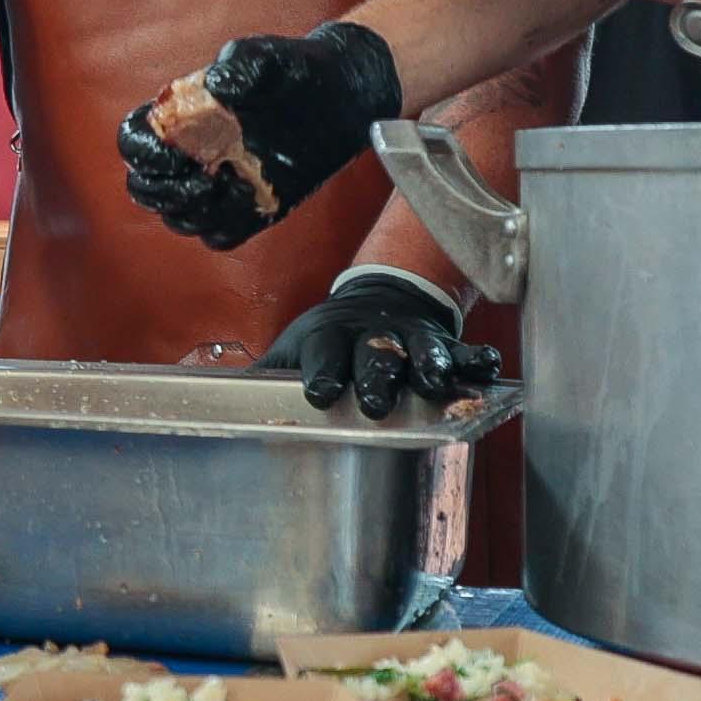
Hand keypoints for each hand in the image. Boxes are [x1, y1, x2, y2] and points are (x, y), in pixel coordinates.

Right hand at [115, 22, 405, 250]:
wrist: (340, 94)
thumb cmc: (294, 69)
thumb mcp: (266, 57)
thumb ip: (240, 64)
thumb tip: (217, 85)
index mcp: (182, 118)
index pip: (135, 142)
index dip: (142, 153)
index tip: (171, 152)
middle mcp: (194, 154)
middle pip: (147, 187)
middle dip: (161, 190)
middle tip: (199, 179)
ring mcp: (220, 184)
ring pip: (178, 217)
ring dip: (187, 211)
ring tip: (219, 188)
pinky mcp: (251, 208)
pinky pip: (220, 236)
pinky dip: (222, 229)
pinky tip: (246, 203)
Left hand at [260, 269, 500, 421]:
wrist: (377, 300)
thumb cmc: (328, 340)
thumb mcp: (294, 349)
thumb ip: (264, 375)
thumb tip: (213, 397)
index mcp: (330, 338)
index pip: (323, 354)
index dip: (322, 372)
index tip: (319, 393)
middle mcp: (371, 336)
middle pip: (375, 353)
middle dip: (377, 375)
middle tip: (375, 401)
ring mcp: (410, 337)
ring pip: (422, 349)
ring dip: (429, 364)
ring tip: (436, 382)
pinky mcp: (442, 341)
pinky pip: (464, 349)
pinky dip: (476, 360)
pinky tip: (488, 368)